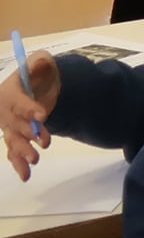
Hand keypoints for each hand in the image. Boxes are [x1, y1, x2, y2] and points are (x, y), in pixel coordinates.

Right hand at [3, 54, 58, 181]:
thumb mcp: (41, 62)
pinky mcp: (14, 137)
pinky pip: (13, 152)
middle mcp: (5, 112)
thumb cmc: (38, 73)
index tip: (43, 115)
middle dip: (29, 133)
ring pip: (13, 141)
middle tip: (44, 141)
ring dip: (23, 151)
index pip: (18, 102)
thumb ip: (40, 63)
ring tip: (35, 159)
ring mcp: (9, 127)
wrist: (36, 87)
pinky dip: (18, 163)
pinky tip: (25, 175)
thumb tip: (40, 63)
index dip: (29, 109)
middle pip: (16, 124)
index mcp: (9, 93)